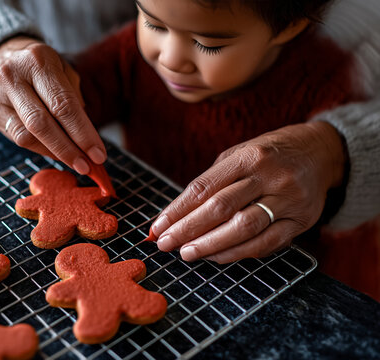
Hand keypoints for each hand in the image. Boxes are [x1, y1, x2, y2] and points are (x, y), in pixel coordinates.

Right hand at [0, 36, 106, 173]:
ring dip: (54, 153)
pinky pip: (17, 138)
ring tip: (74, 162)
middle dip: (68, 149)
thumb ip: (74, 99)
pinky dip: (40, 149)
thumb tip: (87, 140)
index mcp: (37, 60)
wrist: (1, 55)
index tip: (98, 154)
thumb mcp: (63, 70)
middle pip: (42, 123)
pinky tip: (55, 153)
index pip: (62, 104)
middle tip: (87, 167)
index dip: (82, 133)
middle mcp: (12, 76)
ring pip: (27, 136)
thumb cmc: (41, 67)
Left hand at [152, 121, 345, 262]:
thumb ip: (212, 182)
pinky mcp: (300, 221)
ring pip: (244, 228)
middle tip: (165, 244)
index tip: (157, 227)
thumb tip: (176, 216)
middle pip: (221, 208)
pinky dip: (237, 253)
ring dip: (211, 245)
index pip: (204, 188)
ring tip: (187, 254)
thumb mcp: (239, 155)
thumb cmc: (267, 155)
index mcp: (248, 157)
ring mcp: (288, 200)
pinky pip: (266, 243)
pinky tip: (216, 257)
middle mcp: (269, 177)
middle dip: (188, 229)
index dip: (177, 210)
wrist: (320, 153)